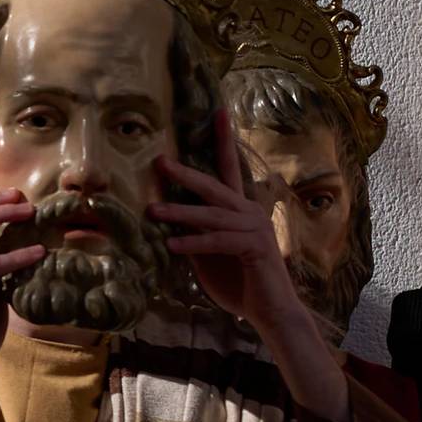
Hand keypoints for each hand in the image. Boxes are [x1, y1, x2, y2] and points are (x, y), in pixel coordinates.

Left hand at [148, 112, 301, 335]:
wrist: (269, 311)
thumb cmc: (237, 281)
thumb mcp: (205, 253)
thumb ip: (190, 232)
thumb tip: (163, 217)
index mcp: (239, 208)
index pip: (229, 168)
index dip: (223, 139)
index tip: (218, 111)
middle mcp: (250, 212)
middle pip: (215, 185)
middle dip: (186, 173)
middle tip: (159, 161)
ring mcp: (255, 228)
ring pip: (212, 215)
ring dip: (180, 214)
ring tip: (152, 212)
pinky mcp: (256, 248)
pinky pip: (218, 241)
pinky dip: (194, 243)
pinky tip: (172, 246)